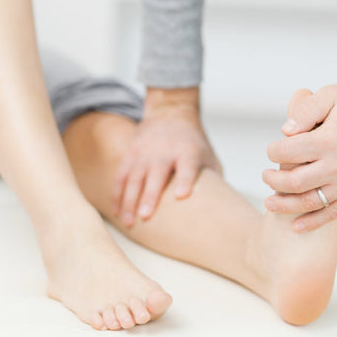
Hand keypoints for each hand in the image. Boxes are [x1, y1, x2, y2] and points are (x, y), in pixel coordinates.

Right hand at [114, 88, 221, 225]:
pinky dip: (117, 194)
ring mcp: (145, 152)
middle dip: (150, 195)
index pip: (187, 166)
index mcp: (188, 152)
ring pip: (134, 178)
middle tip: (145, 216)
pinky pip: (121, 176)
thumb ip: (211, 180)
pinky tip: (117, 211)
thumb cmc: (193, 143)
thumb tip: (220, 212)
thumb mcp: (208, 155)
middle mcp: (165, 151)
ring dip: (129, 201)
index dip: (185, 181)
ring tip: (128, 222)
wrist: (170, 114)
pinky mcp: (131, 154)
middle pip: (156, 175)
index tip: (181, 195)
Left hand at [263, 60, 336, 232]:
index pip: (287, 153)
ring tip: (269, 202)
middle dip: (273, 181)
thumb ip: (306, 110)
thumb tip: (285, 131)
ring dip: (285, 205)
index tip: (272, 151)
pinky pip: (333, 213)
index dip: (273, 152)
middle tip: (265, 176)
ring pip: (310, 202)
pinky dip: (312, 222)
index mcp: (329, 140)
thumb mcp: (332, 95)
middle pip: (294, 182)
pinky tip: (296, 225)